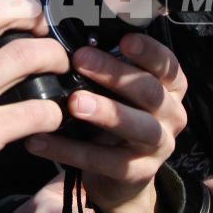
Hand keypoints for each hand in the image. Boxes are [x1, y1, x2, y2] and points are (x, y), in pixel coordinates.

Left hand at [27, 32, 187, 212]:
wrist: (121, 177)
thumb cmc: (116, 117)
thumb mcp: (117, 90)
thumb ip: (106, 65)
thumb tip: (70, 36)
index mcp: (170, 87)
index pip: (167, 64)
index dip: (148, 51)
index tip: (123, 38)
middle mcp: (171, 114)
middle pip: (150, 91)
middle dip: (115, 74)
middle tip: (80, 59)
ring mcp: (159, 145)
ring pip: (138, 127)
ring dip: (105, 112)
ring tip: (73, 102)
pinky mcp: (138, 172)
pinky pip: (104, 161)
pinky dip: (70, 150)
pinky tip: (40, 139)